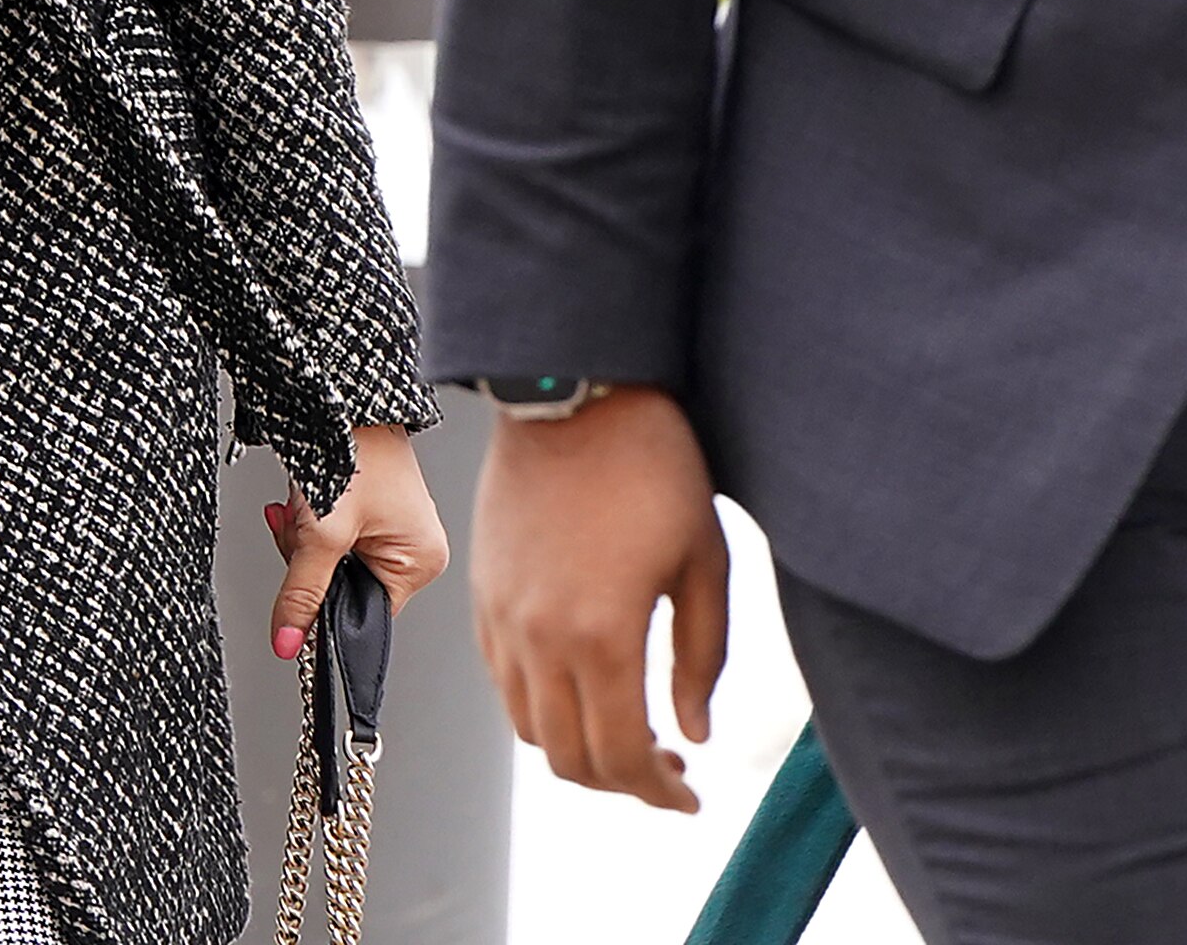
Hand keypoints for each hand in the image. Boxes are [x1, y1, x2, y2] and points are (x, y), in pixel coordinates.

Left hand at [264, 424, 451, 657]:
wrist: (347, 393)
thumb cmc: (353, 448)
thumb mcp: (321, 531)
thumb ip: (302, 592)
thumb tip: (290, 643)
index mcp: (420, 562)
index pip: (363, 614)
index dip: (323, 603)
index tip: (297, 587)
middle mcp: (415, 548)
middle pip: (344, 587)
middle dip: (308, 559)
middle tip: (297, 526)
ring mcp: (394, 528)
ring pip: (333, 561)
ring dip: (305, 537)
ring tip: (300, 506)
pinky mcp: (374, 510)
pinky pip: (334, 537)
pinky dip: (311, 522)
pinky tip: (303, 500)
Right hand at [470, 385, 728, 811]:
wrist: (574, 392)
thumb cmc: (651, 464)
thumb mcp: (704, 561)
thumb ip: (702, 657)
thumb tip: (695, 732)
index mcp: (601, 634)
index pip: (621, 757)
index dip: (658, 792)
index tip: (688, 794)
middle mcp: (539, 638)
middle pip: (569, 759)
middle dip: (621, 783)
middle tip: (666, 770)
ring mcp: (502, 617)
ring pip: (529, 728)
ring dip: (578, 748)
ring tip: (627, 730)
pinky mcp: (482, 593)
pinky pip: (503, 681)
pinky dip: (542, 705)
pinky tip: (584, 683)